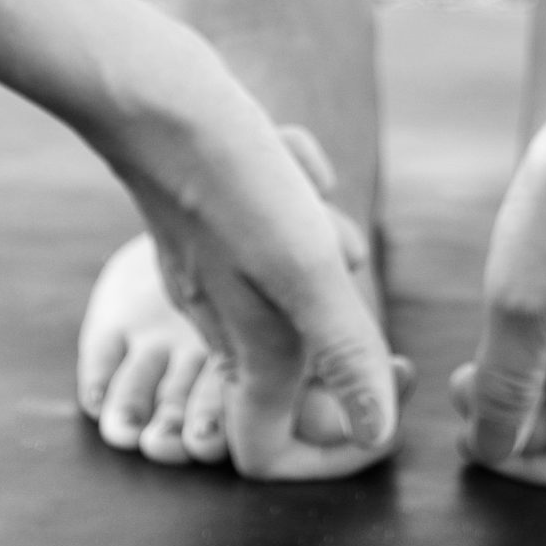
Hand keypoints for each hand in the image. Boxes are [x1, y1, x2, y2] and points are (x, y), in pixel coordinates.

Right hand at [101, 43, 401, 479]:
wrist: (153, 94)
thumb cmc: (231, 183)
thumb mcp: (304, 267)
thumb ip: (342, 352)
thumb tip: (377, 435)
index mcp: (246, 352)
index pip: (276, 451)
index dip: (340, 440)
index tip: (393, 377)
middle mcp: (222, 321)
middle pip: (301, 359)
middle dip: (345, 304)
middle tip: (341, 245)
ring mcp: (212, 269)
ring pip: (298, 274)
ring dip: (321, 230)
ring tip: (305, 186)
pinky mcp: (213, 218)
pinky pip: (279, 216)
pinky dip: (296, 183)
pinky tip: (284, 152)